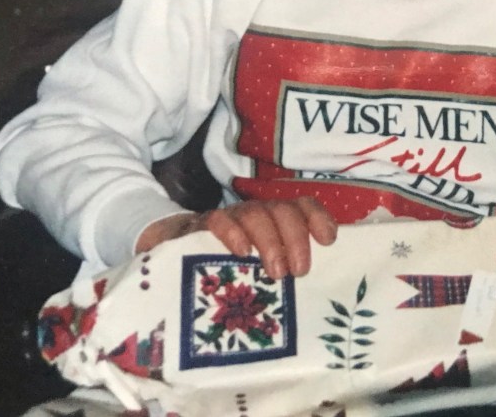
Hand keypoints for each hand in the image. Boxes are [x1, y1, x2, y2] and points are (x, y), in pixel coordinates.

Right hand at [134, 197, 337, 279]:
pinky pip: (218, 220)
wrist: (166, 251)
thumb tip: (322, 291)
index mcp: (274, 220)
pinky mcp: (198, 226)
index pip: (302, 205)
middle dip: (296, 237)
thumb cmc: (224, 266)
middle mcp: (254, 214)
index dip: (318, 218)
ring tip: (276, 273)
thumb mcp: (257, 268)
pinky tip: (240, 252)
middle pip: (282, 209)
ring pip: (255, 212)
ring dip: (271, 240)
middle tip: (299, 271)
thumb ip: (283, 268)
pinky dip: (232, 232)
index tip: (329, 240)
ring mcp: (228, 218)